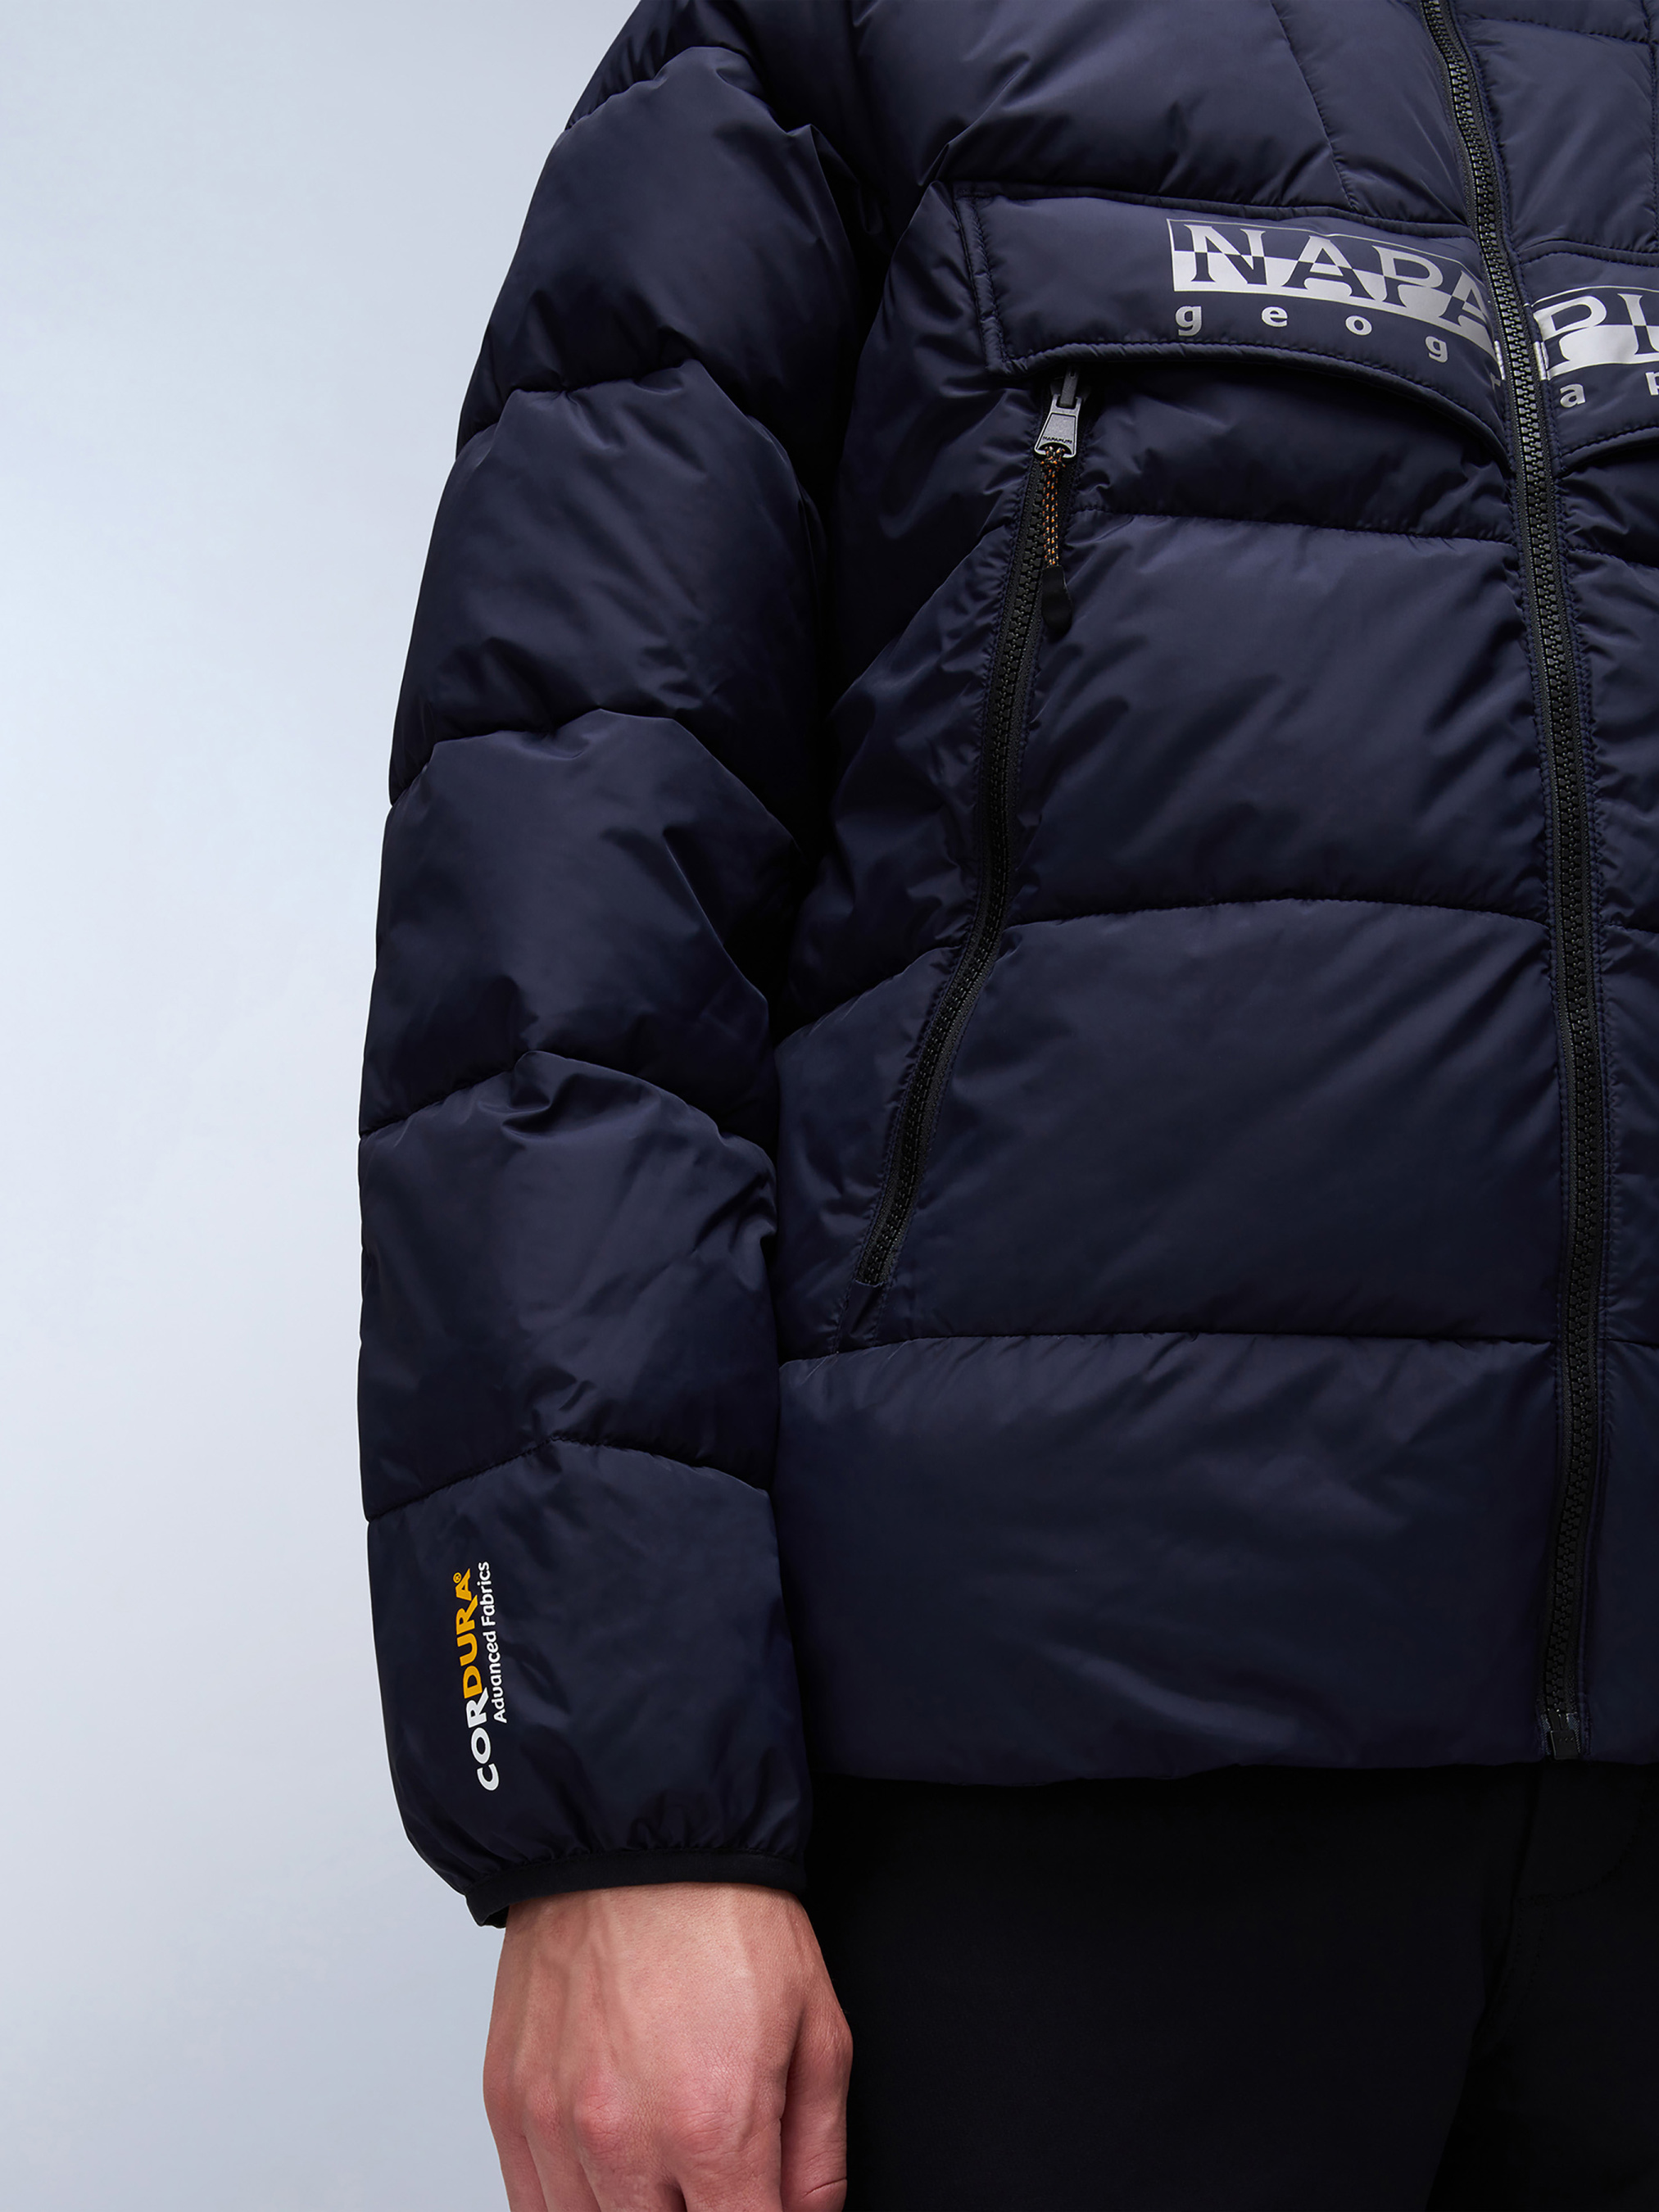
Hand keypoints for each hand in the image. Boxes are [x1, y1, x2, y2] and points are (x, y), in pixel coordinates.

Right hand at [484, 1882, 851, 2211]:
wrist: (633, 1835)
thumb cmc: (723, 1915)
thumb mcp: (817, 2028)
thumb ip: (819, 2155)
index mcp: (715, 2126)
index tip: (757, 2204)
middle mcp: (627, 2139)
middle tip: (714, 2177)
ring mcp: (557, 2127)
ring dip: (637, 2209)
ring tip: (665, 2164)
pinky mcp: (510, 2104)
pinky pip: (530, 2207)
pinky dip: (572, 2204)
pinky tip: (608, 2172)